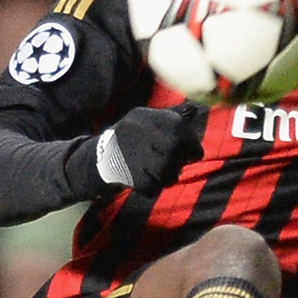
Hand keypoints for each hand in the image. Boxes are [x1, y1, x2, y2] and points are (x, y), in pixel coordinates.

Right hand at [96, 102, 211, 192]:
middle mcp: (141, 133)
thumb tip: (195, 108)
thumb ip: (174, 116)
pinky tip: (150, 182)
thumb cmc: (135, 136)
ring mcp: (134, 154)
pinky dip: (154, 188)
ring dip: (169, 178)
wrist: (103, 153)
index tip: (191, 154)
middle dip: (181, 161)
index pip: (180, 130)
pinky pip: (152, 188)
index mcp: (149, 118)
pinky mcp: (129, 175)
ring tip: (165, 176)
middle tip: (178, 166)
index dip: (192, 146)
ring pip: (166, 172)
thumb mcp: (151, 119)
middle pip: (175, 149)